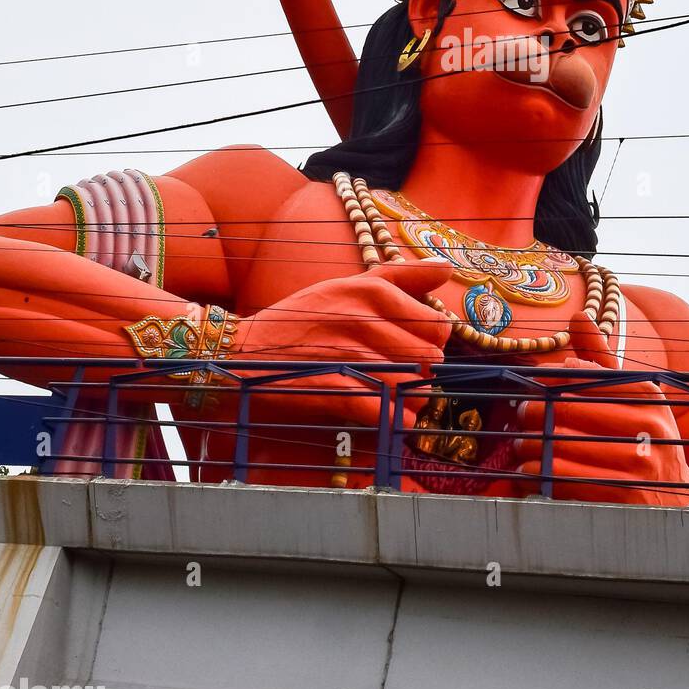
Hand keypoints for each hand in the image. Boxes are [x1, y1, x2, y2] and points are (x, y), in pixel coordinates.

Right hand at [233, 258, 453, 426]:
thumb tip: (447, 268)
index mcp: (372, 291)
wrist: (240, 351)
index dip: (433, 341)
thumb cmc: (300, 318)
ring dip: (411, 399)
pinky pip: (387, 412)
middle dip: (425, 371)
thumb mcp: (347, 284)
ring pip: (414, 387)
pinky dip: (395, 420)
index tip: (414, 346)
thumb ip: (400, 275)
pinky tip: (389, 417)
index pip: (438, 324)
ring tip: (394, 396)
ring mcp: (350, 355)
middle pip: (431, 357)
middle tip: (404, 373)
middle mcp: (365, 319)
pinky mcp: (335, 390)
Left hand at [512, 357, 688, 505]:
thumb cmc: (647, 438)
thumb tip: (578, 316)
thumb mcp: (634, 398)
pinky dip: (539, 476)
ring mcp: (639, 466)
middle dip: (535, 412)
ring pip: (562, 447)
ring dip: (531, 445)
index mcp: (650, 398)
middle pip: (570, 411)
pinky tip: (529, 472)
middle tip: (521, 413)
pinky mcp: (624, 499)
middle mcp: (649, 429)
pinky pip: (567, 482)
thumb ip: (603, 360)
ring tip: (521, 444)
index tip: (536, 383)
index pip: (590, 378)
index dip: (555, 380)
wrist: (676, 498)